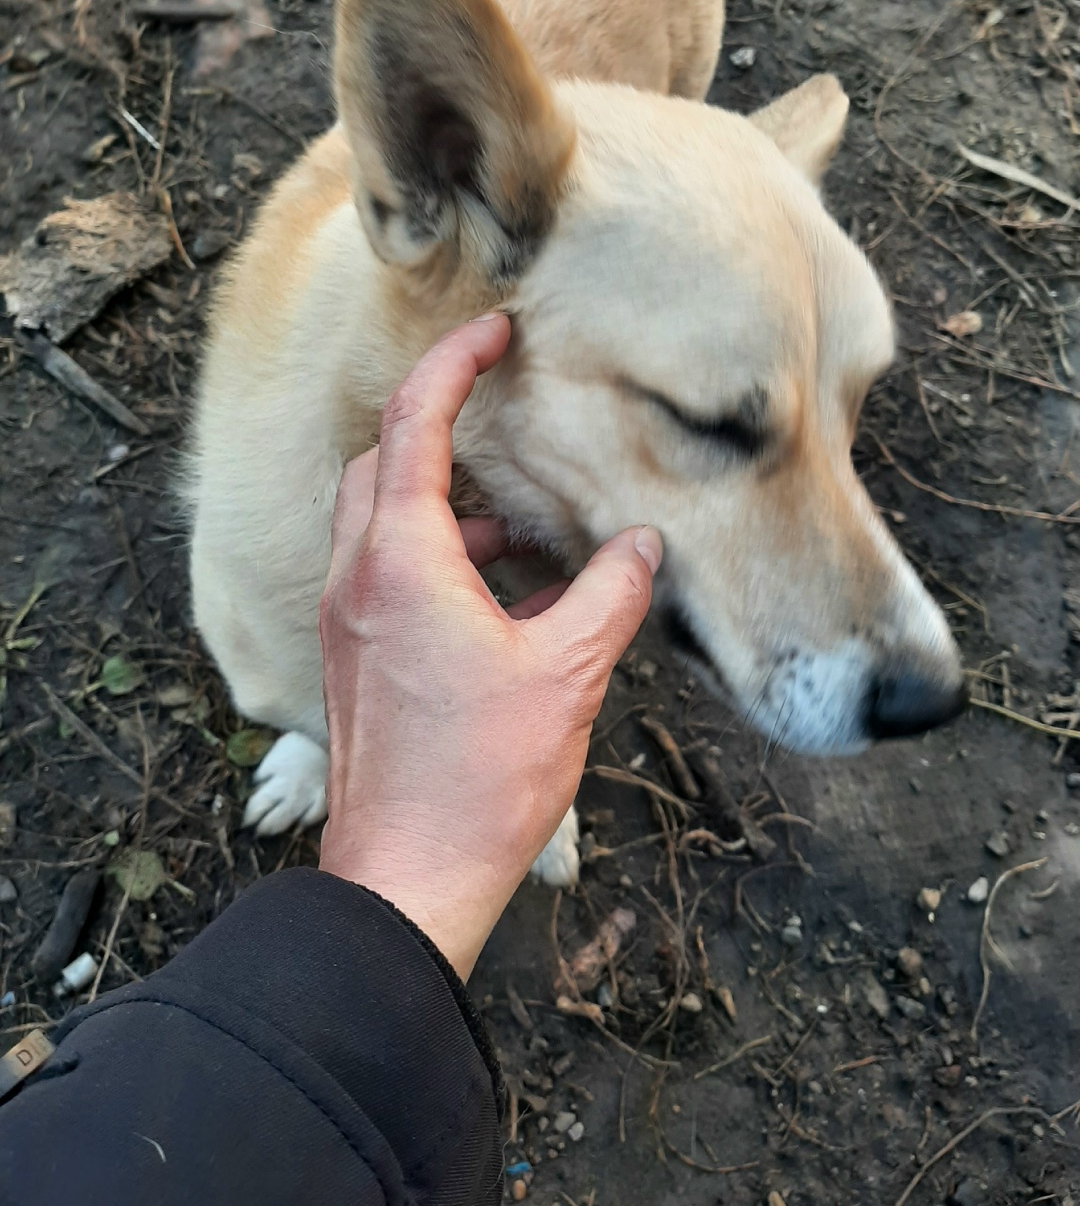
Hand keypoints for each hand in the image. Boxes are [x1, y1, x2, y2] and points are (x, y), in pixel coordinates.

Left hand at [318, 314, 661, 978]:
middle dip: (439, 432)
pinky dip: (438, 563)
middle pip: (382, 465)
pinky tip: (504, 602)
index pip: (413, 422)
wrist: (406, 880)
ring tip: (526, 533)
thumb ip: (612, 594)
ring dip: (448, 510)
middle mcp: (357, 580)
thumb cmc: (480, 779)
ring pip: (382, 525)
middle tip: (503, 425)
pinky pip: (386, 578)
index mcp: (401, 561)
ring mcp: (347, 623)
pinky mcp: (354, 661)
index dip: (453, 362)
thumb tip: (645, 543)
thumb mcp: (567, 674)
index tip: (496, 332)